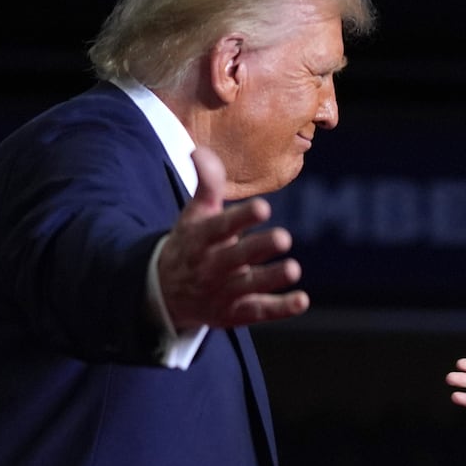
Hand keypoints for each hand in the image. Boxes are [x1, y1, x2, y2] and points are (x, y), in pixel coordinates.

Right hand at [157, 146, 308, 329]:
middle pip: (235, 257)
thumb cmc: (191, 244)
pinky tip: (302, 300)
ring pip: (248, 286)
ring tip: (293, 269)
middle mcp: (211, 266)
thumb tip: (201, 151)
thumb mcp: (195, 214)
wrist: (164, 291)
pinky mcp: (234, 313)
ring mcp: (222, 291)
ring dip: (271, 279)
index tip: (264, 207)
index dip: (242, 218)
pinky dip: (280, 308)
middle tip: (284, 237)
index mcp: (201, 238)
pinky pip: (258, 312)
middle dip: (258, 248)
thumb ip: (206, 184)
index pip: (221, 227)